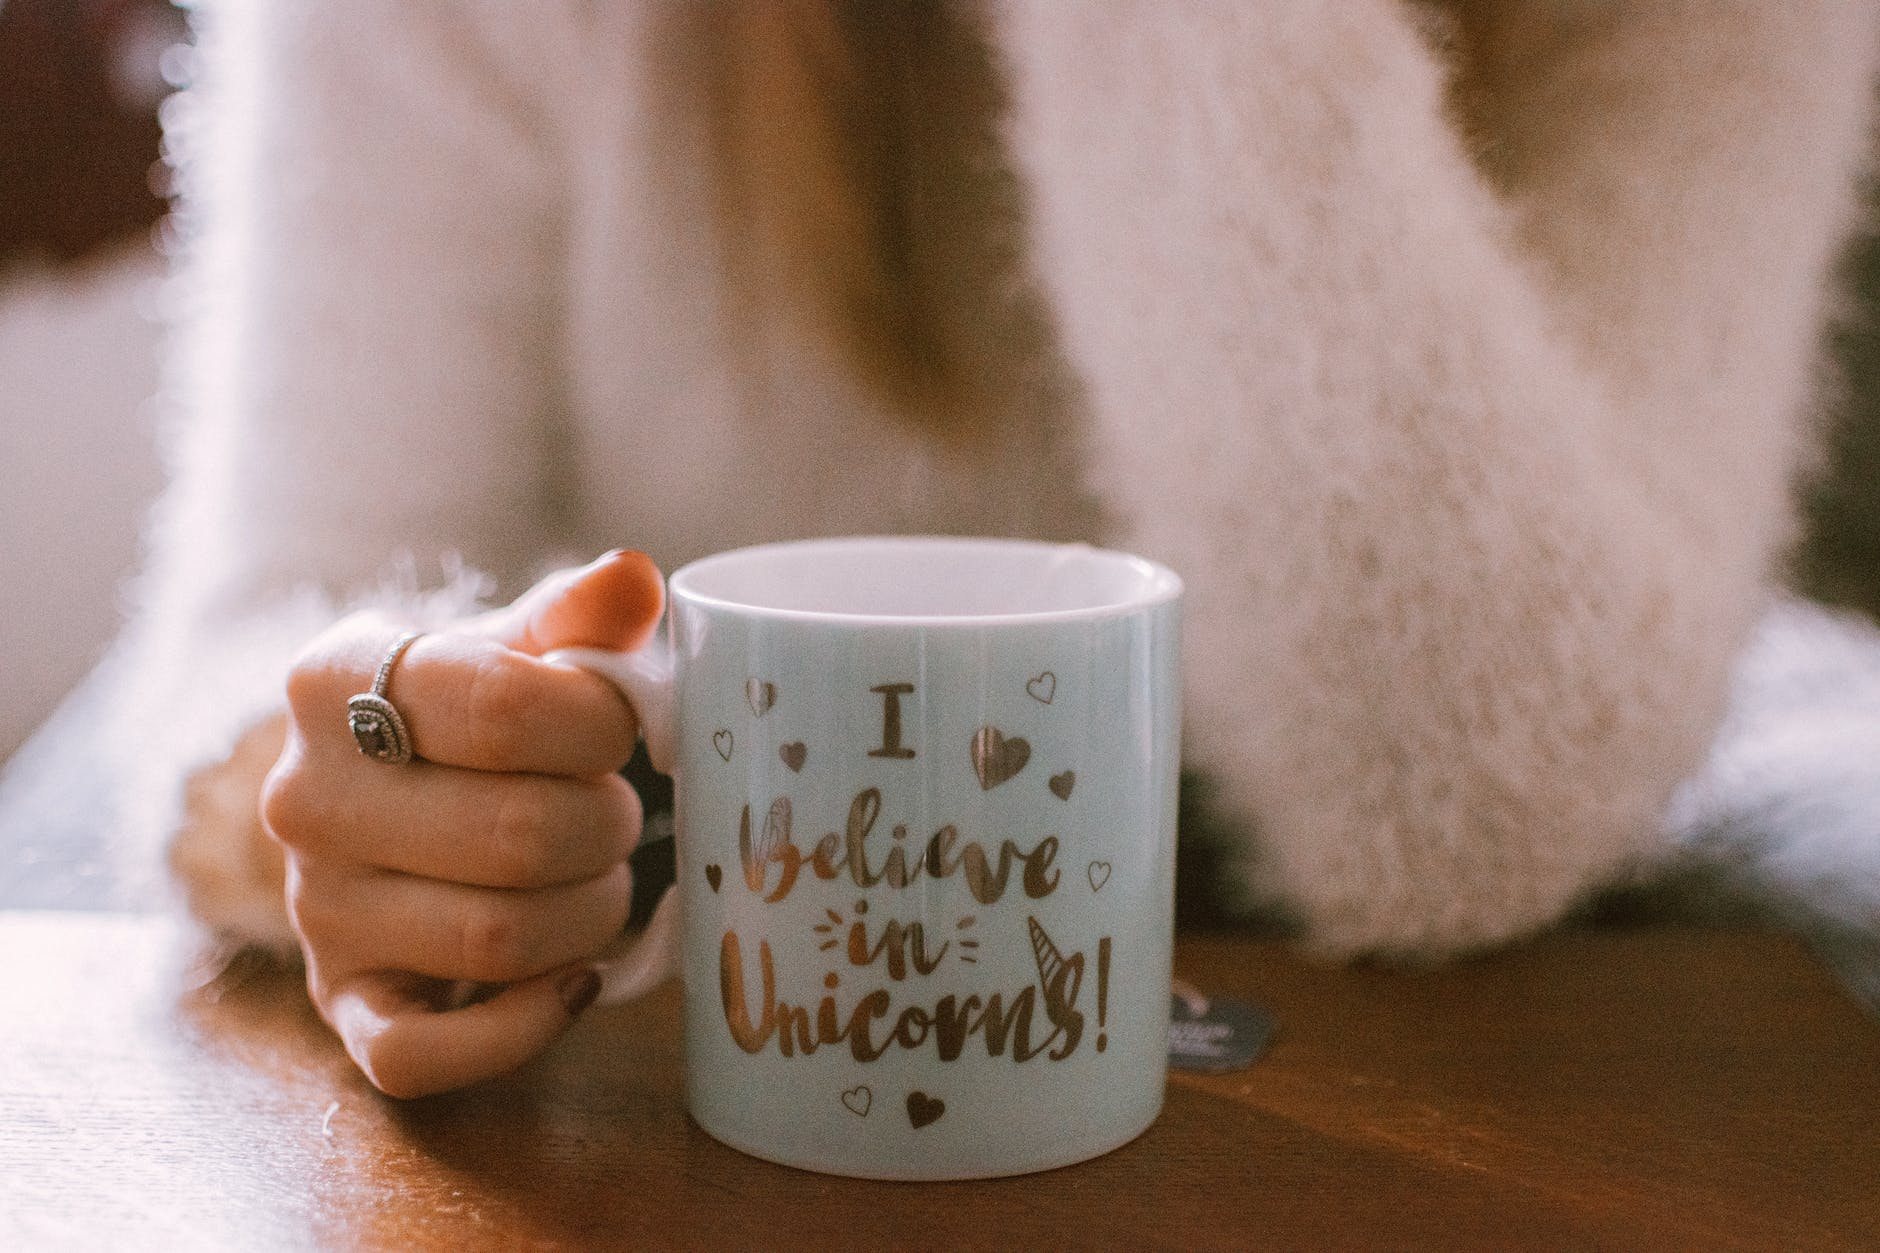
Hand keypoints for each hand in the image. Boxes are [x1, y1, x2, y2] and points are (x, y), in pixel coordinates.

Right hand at [262, 551, 664, 1096]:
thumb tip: (634, 580)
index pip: (508, 708)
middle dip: (608, 827)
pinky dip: (525, 1028)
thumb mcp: (516, 646)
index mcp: (333, 679)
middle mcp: (303, 797)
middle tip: (616, 813)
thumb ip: (576, 615)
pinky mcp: (342, 1003)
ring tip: (599, 878)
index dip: (599, 727)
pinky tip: (576, 980)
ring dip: (592, 913)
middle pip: (519, 835)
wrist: (392, 790)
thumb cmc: (474, 712)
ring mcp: (315, 910)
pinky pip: (424, 1056)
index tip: (614, 730)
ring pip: (499, 938)